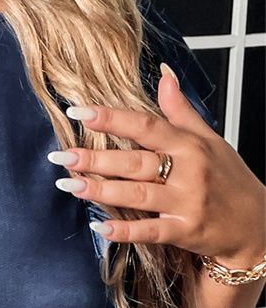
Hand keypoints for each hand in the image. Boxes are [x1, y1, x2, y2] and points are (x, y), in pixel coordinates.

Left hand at [49, 64, 265, 269]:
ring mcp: (187, 202)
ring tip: (69, 185)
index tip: (78, 111)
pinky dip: (125, 231)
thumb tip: (164, 75)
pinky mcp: (186, 230)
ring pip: (138, 194)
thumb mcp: (210, 139)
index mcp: (189, 145)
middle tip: (61, 156)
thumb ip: (181, 111)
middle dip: (95, 158)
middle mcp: (188, 170)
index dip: (111, 118)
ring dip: (101, 190)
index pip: (145, 125)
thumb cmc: (228, 179)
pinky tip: (99, 227)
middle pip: (135, 162)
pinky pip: (150, 231)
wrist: (256, 223)